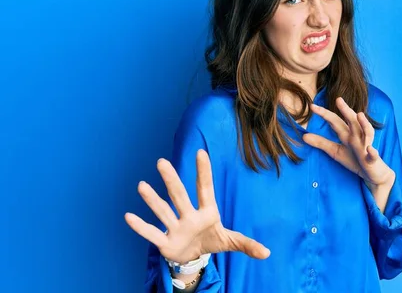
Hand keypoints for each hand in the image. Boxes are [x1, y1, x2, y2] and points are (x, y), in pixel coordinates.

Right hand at [124, 149, 269, 263]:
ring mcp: (175, 227)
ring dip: (153, 200)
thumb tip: (267, 253)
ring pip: (163, 211)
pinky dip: (141, 227)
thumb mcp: (230, 242)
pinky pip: (152, 233)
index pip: (205, 189)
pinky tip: (128, 216)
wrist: (194, 256)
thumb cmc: (211, 240)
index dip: (204, 172)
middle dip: (172, 180)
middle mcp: (188, 215)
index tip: (201, 152)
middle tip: (162, 161)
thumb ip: (246, 244)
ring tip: (142, 185)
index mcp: (206, 212)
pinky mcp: (165, 242)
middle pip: (180, 196)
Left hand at [302, 97, 394, 190]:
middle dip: (346, 111)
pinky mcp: (372, 159)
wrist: (372, 173)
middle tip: (339, 100)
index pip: (335, 121)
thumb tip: (303, 136)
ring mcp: (366, 146)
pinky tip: (370, 149)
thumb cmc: (354, 159)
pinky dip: (372, 151)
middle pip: (352, 121)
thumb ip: (321, 143)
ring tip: (360, 115)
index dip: (324, 114)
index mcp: (347, 134)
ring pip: (367, 133)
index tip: (312, 106)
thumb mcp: (335, 151)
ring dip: (364, 124)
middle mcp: (357, 137)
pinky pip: (373, 154)